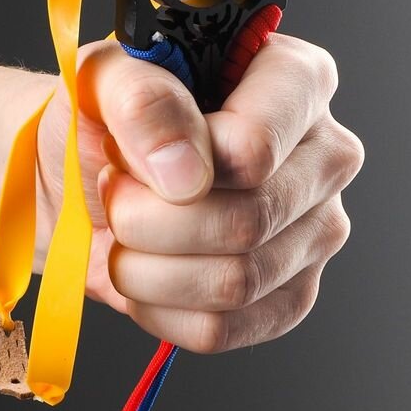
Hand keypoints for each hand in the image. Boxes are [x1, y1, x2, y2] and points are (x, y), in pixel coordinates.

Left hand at [37, 34, 363, 352]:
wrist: (84, 181)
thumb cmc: (104, 119)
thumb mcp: (100, 80)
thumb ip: (142, 100)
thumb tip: (184, 173)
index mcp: (298, 82)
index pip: (255, 148)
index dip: (179, 164)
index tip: (131, 155)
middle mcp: (326, 156)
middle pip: (247, 222)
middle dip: (149, 221)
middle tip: (115, 193)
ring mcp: (317, 232)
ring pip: (235, 283)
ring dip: (147, 269)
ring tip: (125, 232)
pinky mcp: (290, 296)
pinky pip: (222, 330)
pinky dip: (158, 311)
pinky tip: (144, 273)